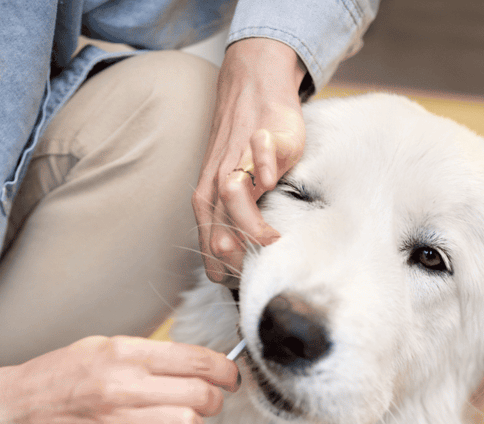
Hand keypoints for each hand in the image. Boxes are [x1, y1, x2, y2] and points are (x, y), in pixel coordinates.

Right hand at [0, 335, 239, 423]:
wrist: (12, 409)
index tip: (230, 378)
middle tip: (206, 404)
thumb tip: (198, 364)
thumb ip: (148, 356)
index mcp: (124, 351)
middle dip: (213, 401)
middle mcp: (123, 383)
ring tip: (177, 423)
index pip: (197, 360)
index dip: (225, 371)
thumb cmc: (60, 379)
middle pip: (202, 395)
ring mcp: (117, 419)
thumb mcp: (101, 348)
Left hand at [193, 38, 306, 284]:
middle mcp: (215, 185)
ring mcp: (237, 159)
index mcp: (207, 205)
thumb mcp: (234, 194)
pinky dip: (264, 166)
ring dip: (253, 225)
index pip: (213, 257)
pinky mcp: (263, 134)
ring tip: (276, 237)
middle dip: (245, 258)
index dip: (234, 274)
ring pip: (232, 196)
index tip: (256, 276)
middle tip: (268, 263)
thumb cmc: (247, 150)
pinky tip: (273, 181)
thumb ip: (234, 227)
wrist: (253, 88)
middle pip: (220, 234)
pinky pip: (258, 151)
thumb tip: (244, 270)